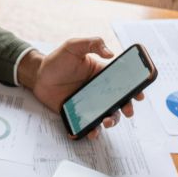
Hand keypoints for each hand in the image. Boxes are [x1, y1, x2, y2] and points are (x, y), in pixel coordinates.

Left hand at [22, 38, 144, 138]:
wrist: (37, 75)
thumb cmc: (56, 60)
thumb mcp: (74, 46)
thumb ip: (92, 43)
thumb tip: (111, 53)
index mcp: (102, 74)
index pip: (123, 82)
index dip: (135, 89)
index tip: (140, 95)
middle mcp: (99, 90)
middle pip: (119, 101)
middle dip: (127, 108)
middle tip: (127, 110)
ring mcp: (89, 103)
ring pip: (107, 115)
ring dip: (112, 121)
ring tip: (106, 121)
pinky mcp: (78, 113)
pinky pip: (88, 124)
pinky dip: (92, 130)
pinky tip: (91, 132)